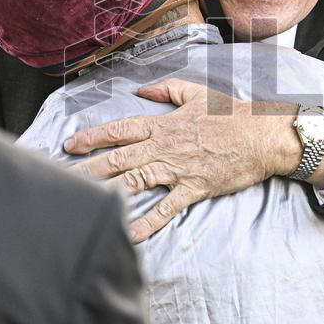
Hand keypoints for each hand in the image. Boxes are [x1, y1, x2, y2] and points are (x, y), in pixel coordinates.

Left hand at [64, 78, 302, 242]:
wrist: (261, 135)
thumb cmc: (230, 114)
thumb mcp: (196, 92)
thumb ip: (166, 90)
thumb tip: (141, 90)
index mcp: (162, 124)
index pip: (119, 130)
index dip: (92, 137)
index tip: (69, 144)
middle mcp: (164, 147)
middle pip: (118, 158)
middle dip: (87, 167)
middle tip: (62, 177)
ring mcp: (177, 169)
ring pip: (134, 181)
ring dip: (107, 191)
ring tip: (84, 202)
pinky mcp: (193, 188)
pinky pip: (166, 208)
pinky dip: (148, 221)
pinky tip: (130, 233)